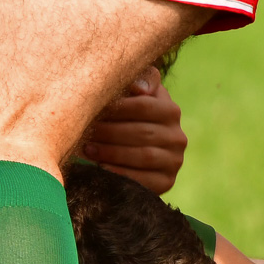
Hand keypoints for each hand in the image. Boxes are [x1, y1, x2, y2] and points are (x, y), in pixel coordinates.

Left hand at [81, 68, 187, 193]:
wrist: (135, 152)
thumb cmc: (128, 116)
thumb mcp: (134, 95)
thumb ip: (139, 81)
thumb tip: (138, 89)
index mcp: (171, 111)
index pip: (144, 106)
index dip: (116, 108)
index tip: (92, 110)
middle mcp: (177, 136)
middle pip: (141, 132)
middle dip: (109, 132)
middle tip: (85, 132)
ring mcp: (174, 161)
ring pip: (143, 156)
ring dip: (112, 152)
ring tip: (88, 149)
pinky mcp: (166, 183)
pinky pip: (143, 180)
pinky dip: (120, 174)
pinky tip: (100, 168)